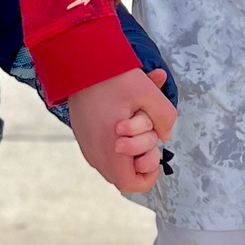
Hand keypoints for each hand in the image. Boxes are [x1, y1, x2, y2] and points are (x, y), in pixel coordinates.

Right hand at [66, 66, 175, 195]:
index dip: (148, 175)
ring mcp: (86, 145)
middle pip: (123, 175)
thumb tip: (165, 135)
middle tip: (144, 131)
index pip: (130, 184)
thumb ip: (165, 116)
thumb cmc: (112, 76)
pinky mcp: (83, 137)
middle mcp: (94, 152)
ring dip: (131, 149)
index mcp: (109, 147)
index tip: (153, 153)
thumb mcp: (147, 91)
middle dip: (141, 157)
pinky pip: (104, 153)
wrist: (79, 61)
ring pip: (114, 165)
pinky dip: (118, 143)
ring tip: (134, 122)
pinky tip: (124, 119)